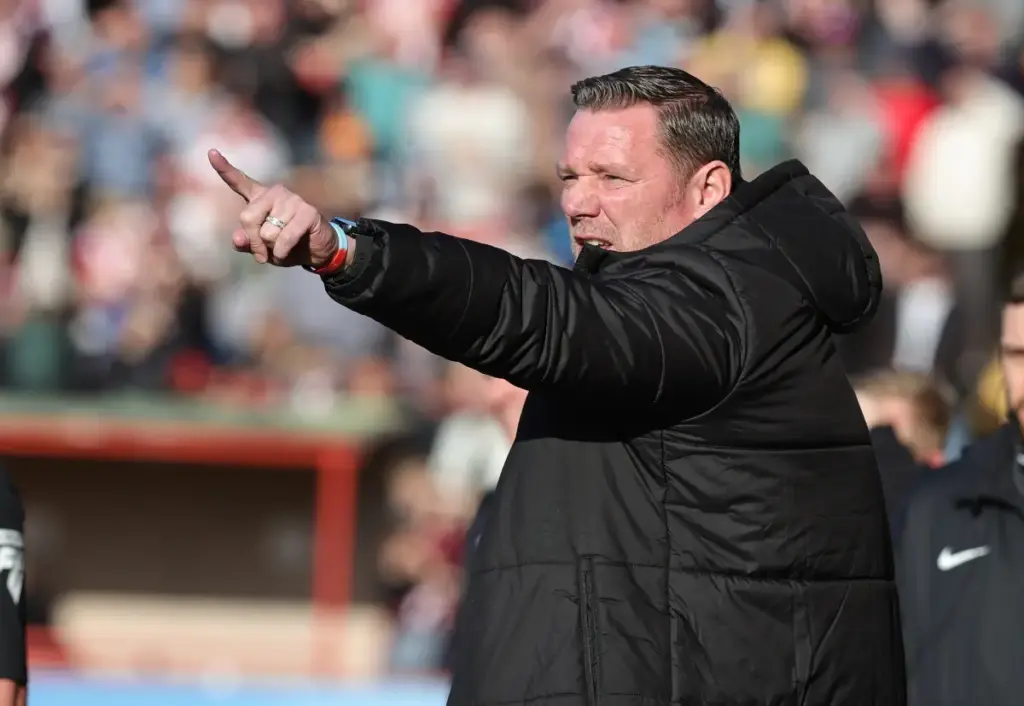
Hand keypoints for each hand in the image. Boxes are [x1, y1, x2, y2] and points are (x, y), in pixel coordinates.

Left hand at [208, 148, 337, 267]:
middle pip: (248, 217)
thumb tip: (237, 238)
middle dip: (254, 241)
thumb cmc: (286, 246)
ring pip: (267, 232)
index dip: (224, 168)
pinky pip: (285, 237)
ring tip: (280, 248)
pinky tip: (286, 253)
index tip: (211, 152)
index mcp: (260, 197)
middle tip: (261, 253)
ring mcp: (292, 200)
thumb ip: (246, 242)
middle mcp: (275, 193)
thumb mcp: (261, 247)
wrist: (316, 251)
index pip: (239, 181)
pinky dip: (282, 252)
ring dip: (272, 249)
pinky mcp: (307, 211)